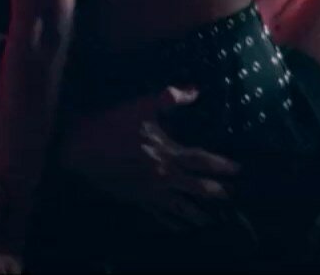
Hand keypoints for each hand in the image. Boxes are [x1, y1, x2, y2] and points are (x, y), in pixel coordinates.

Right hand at [60, 85, 242, 229]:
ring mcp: (149, 190)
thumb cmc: (112, 123)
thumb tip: (195, 90)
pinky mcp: (135, 198)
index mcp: (167, 153)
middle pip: (196, 188)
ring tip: (209, 220)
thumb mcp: (142, 106)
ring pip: (179, 206)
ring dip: (196, 214)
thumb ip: (170, 98)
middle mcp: (162, 175)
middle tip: (230, 197)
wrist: (82, 146)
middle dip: (215, 192)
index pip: (201, 161)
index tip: (237, 170)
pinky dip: (171, 222)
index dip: (221, 165)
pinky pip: (158, 214)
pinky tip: (179, 228)